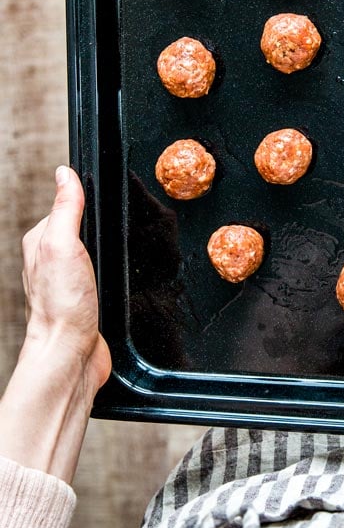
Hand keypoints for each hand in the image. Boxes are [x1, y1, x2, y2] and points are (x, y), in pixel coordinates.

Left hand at [21, 165, 110, 395]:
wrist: (71, 354)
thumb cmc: (62, 306)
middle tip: (118, 228)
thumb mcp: (62, 244)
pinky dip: (113, 270)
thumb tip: (65, 173)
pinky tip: (119, 274)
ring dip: (109, 249)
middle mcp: (52, 259)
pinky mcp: (87, 297)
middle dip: (102, 225)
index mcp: (41, 240)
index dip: (88, 199)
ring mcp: (70, 279)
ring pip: (95, 250)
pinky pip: (104, 272)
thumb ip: (66, 208)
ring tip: (119, 250)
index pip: (68, 204)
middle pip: (84, 227)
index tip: (107, 199)